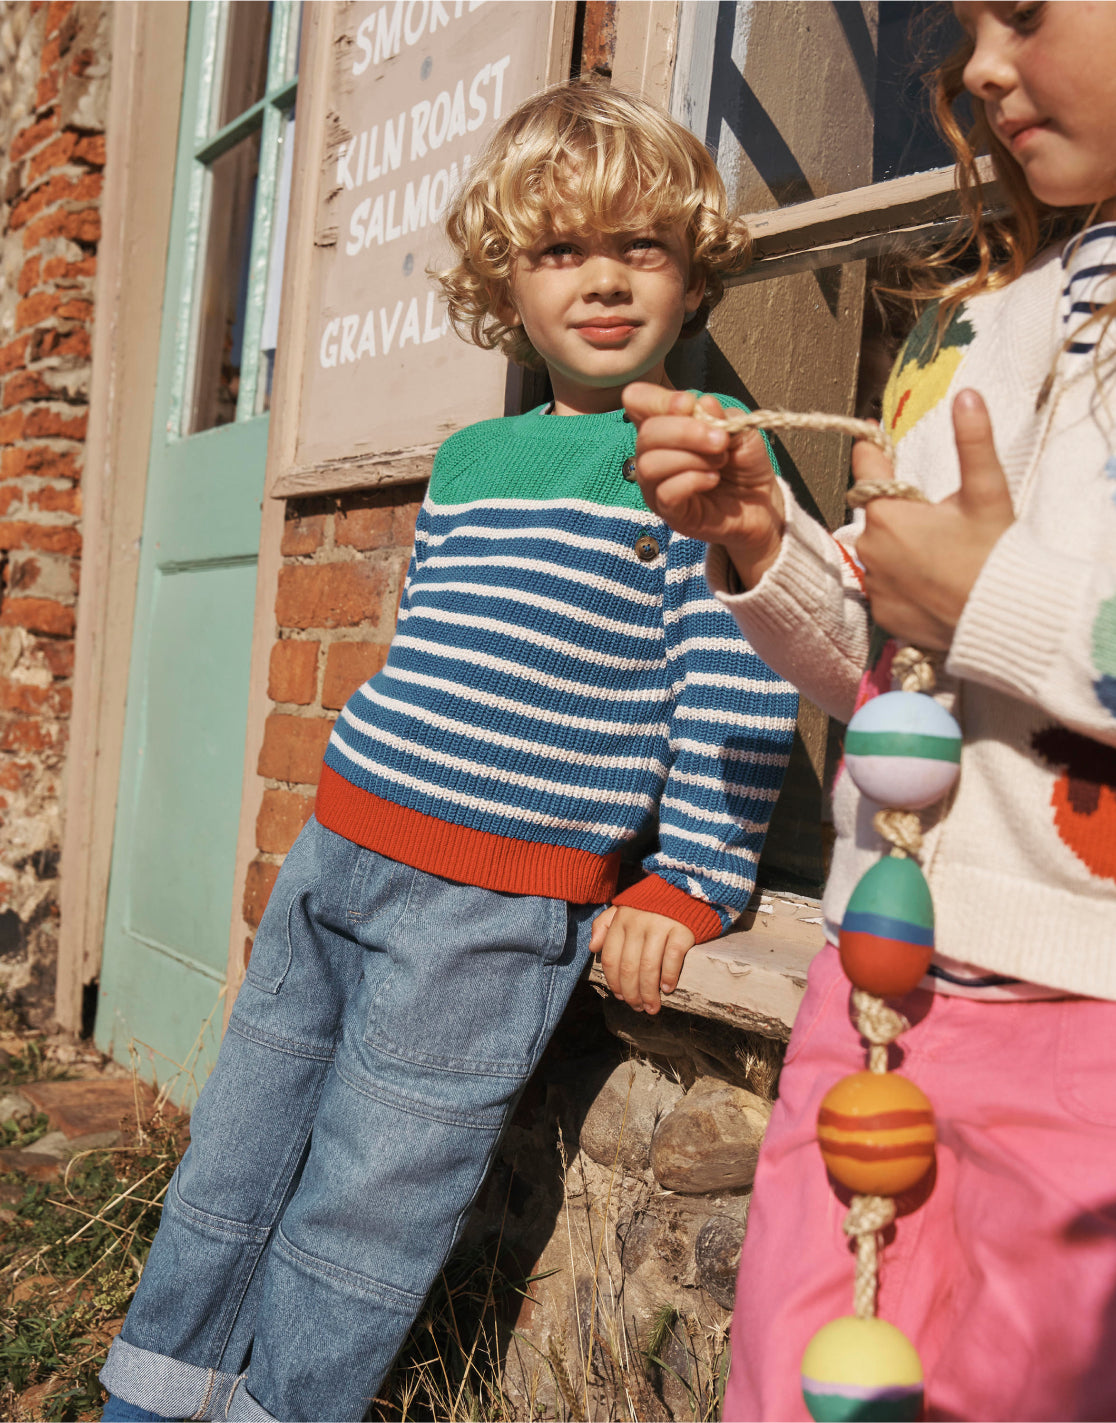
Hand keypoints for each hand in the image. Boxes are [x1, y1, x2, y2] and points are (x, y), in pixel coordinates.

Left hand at [588, 904, 695, 1014]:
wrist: (687, 884)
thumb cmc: (652, 901)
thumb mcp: (625, 907)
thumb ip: (605, 924)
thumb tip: (593, 948)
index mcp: (621, 920)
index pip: (611, 959)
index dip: (614, 983)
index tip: (621, 997)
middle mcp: (637, 923)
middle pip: (629, 968)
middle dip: (632, 994)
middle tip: (637, 1008)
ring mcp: (660, 926)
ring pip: (648, 969)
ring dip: (649, 993)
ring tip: (652, 1007)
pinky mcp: (682, 930)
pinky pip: (672, 959)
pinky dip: (669, 977)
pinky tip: (668, 989)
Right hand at [623, 383, 784, 586]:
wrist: (761, 504)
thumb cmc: (744, 464)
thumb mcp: (740, 430)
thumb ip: (719, 416)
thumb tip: (701, 403)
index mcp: (665, 425)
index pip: (637, 401)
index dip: (658, 399)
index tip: (690, 404)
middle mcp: (654, 454)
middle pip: (646, 433)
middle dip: (686, 431)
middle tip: (720, 441)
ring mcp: (657, 486)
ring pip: (651, 464)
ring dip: (691, 457)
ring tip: (720, 462)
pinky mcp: (669, 513)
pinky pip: (666, 492)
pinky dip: (693, 480)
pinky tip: (713, 479)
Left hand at [852, 389, 1015, 649]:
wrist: (999, 618)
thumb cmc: (992, 552)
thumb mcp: (986, 492)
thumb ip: (972, 441)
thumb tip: (966, 395)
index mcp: (887, 514)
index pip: (867, 469)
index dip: (872, 453)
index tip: (871, 438)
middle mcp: (869, 549)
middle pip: (877, 518)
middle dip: (899, 514)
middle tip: (939, 525)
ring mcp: (873, 585)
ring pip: (880, 554)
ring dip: (899, 550)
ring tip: (938, 559)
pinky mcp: (882, 615)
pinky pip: (885, 589)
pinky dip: (902, 583)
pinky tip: (931, 585)